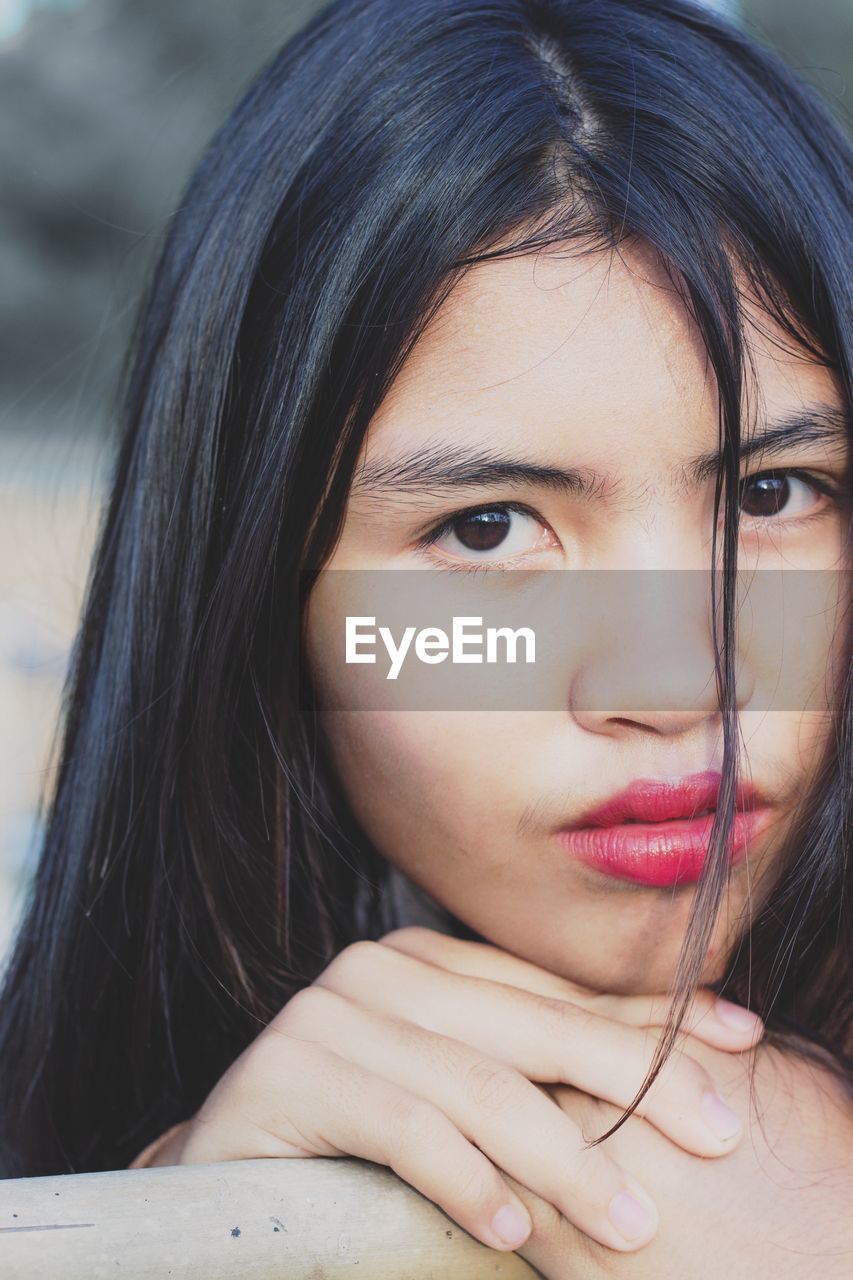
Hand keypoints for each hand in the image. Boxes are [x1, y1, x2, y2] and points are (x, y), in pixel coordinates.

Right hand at [138, 926, 761, 1256]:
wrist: (228, 1179)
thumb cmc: (357, 1147)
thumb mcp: (462, 1103)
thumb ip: (535, 1075)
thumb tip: (666, 1070)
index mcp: (424, 964)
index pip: (552, 990)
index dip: (648, 1019)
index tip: (737, 1041)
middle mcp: (376, 971)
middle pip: (529, 1028)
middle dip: (634, 1083)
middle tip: (714, 1134)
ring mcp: (328, 1016)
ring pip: (478, 1086)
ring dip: (566, 1161)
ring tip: (630, 1224)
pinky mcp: (287, 1073)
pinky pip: (404, 1129)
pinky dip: (469, 1184)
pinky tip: (515, 1234)